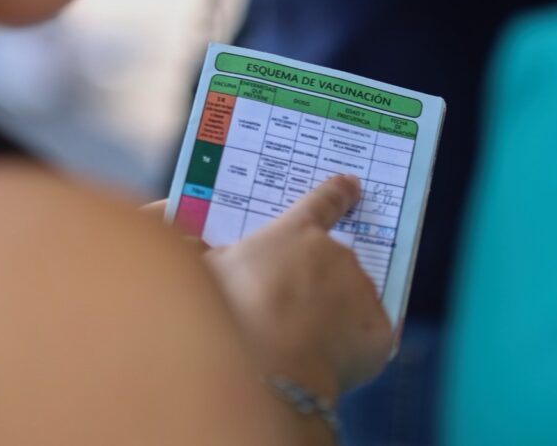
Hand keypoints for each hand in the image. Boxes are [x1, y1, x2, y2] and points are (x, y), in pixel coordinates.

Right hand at [204, 175, 392, 398]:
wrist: (268, 370)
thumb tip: (178, 222)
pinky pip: (366, 340)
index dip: (337, 194)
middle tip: (290, 316)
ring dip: (333, 317)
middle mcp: (337, 254)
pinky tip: (323, 364)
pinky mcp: (378, 331)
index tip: (352, 186)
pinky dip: (352, 351)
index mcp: (297, 233)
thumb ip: (204, 249)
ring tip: (299, 347)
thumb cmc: (229, 314)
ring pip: (352, 302)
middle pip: (334, 264)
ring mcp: (362, 291)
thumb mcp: (203, 272)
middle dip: (318, 285)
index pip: (323, 203)